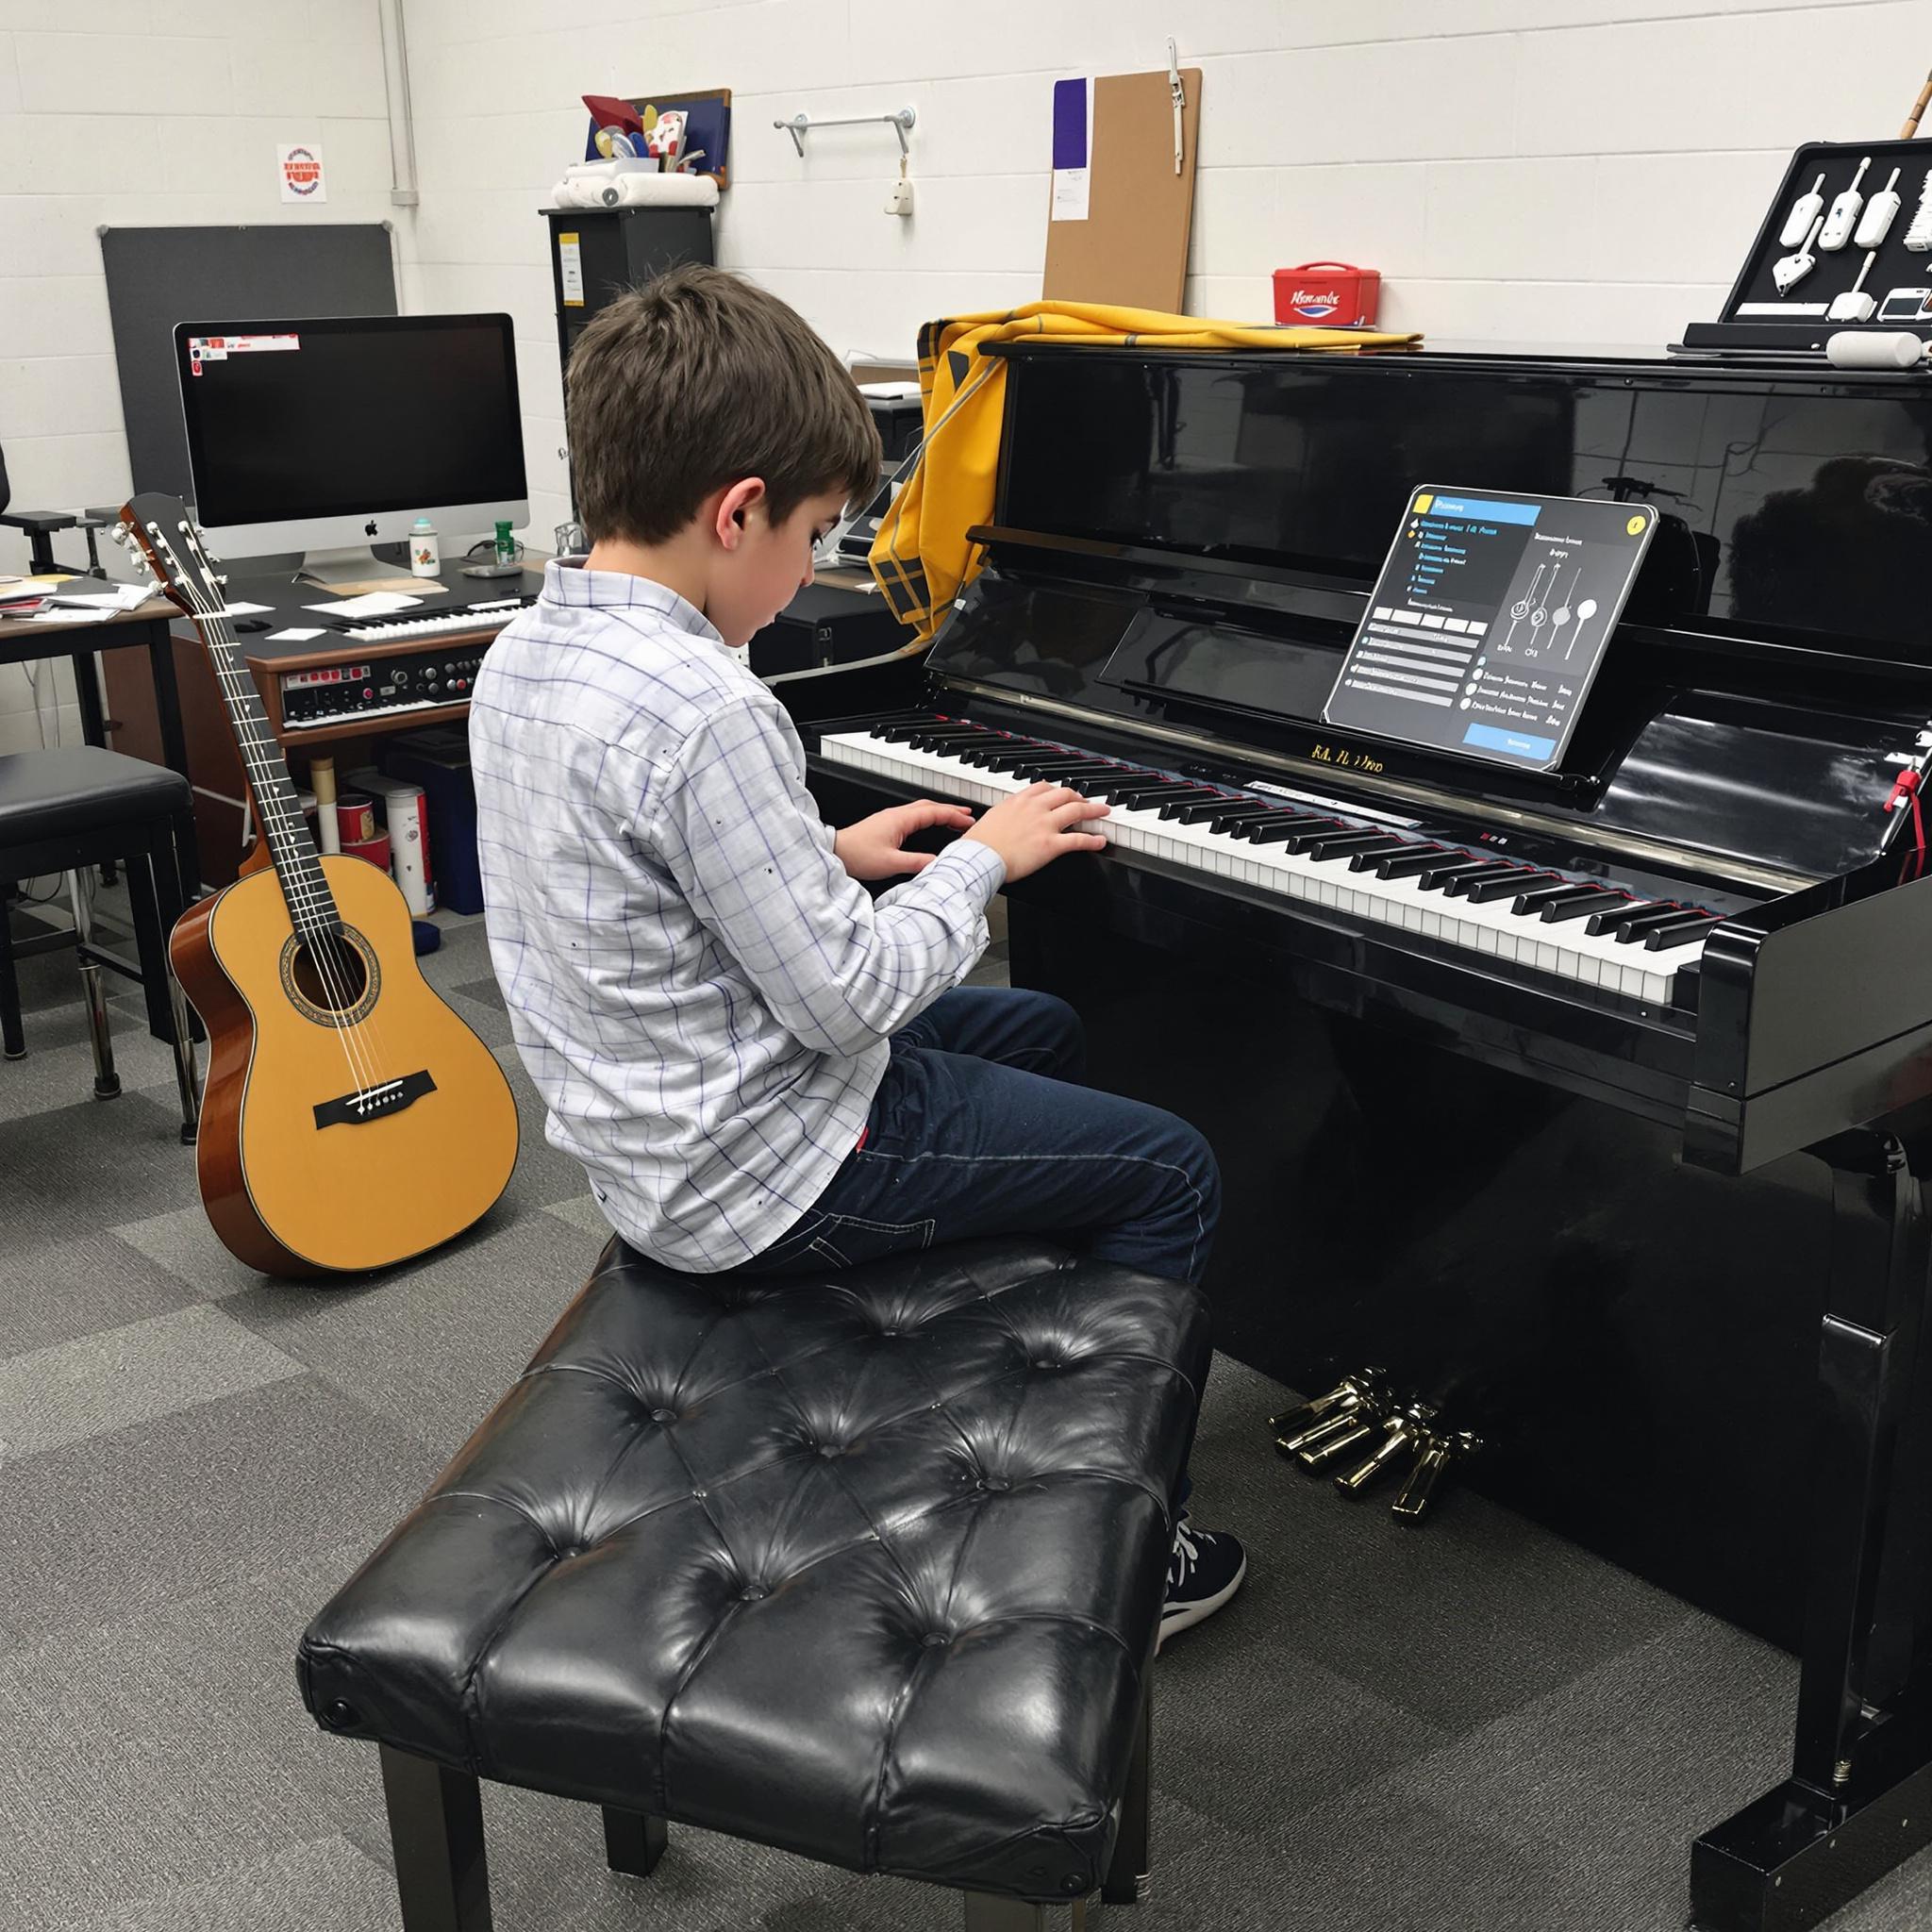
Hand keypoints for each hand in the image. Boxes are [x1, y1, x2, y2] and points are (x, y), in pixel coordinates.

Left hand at [833, 799, 976, 880]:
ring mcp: (890, 818)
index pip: (934, 812)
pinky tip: (928, 826)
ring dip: (939, 813)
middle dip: (950, 810)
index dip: (954, 816)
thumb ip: (917, 862)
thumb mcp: (891, 863)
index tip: (969, 820)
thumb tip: (937, 862)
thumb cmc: (857, 855)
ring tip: (953, 819)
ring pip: (921, 810)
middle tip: (967, 815)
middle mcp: (896, 815)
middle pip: (929, 807)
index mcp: (900, 819)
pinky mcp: (885, 825)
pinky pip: (912, 816)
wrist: (835, 852)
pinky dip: (927, 818)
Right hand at [960, 783, 1109, 882]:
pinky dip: (1093, 840)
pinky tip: (1100, 840)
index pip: (1043, 787)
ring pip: (1077, 810)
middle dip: (1079, 796)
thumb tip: (1006, 818)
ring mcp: (1044, 825)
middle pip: (1065, 794)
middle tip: (1085, 802)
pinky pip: (1078, 839)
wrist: (979, 857)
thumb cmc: (979, 844)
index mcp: (1018, 801)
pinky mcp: (1051, 844)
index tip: (1062, 794)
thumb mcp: (991, 818)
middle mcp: (1034, 808)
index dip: (1057, 790)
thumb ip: (1005, 814)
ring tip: (1103, 812)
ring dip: (1094, 810)